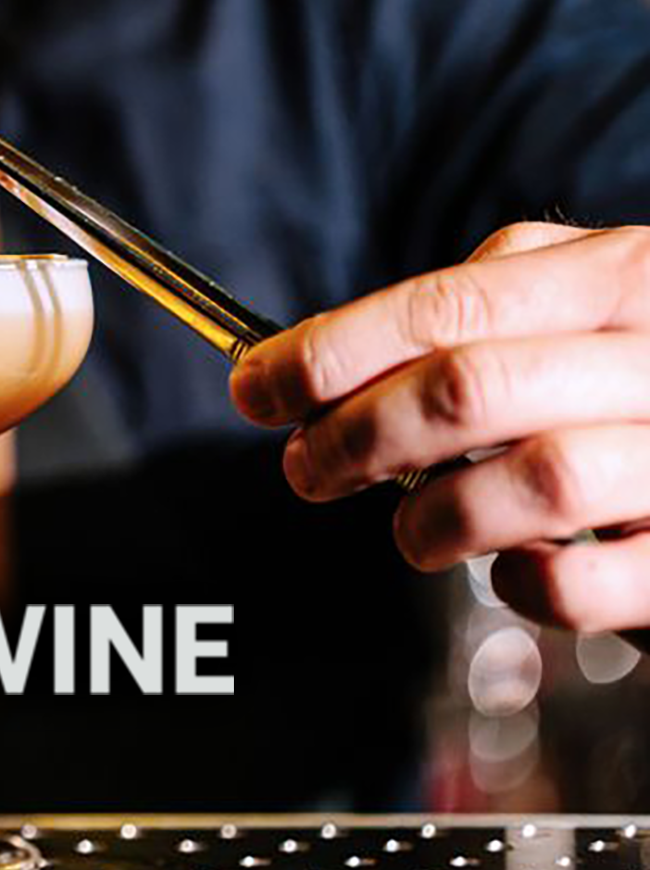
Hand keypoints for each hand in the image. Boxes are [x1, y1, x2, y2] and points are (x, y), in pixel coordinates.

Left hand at [229, 223, 649, 632]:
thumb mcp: (598, 299)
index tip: (256, 389)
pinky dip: (527, 589)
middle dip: (353, 436)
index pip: (441, 309)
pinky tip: (512, 574)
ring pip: (531, 480)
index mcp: (617, 280)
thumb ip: (492, 302)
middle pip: (465, 388)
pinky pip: (589, 581)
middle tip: (307, 471)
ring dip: (434, 518)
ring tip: (411, 531)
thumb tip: (328, 348)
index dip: (327, 352)